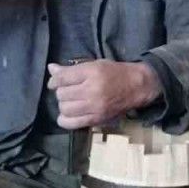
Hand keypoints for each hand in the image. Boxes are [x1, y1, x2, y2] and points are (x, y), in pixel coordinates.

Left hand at [47, 60, 161, 129]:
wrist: (137, 87)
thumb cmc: (115, 72)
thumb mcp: (95, 64)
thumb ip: (72, 68)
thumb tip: (51, 68)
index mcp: (92, 73)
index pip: (62, 78)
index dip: (54, 80)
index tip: (55, 81)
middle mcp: (92, 90)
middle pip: (62, 94)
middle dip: (60, 91)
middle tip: (67, 90)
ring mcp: (94, 107)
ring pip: (65, 108)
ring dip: (63, 104)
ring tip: (70, 100)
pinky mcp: (97, 119)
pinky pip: (73, 123)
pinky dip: (65, 120)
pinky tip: (67, 114)